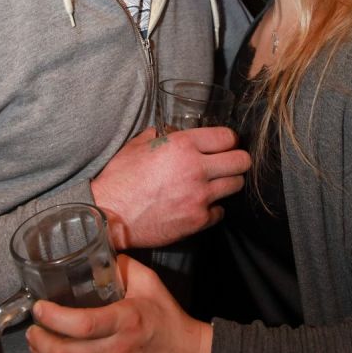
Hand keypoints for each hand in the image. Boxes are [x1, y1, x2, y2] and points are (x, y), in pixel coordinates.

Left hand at [27, 255, 212, 352]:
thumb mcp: (150, 282)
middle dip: (39, 342)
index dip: (53, 318)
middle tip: (33, 330)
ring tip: (36, 349)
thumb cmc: (166, 317)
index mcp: (124, 321)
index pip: (81, 324)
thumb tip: (100, 250)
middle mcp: (116, 352)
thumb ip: (124, 265)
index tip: (39, 309)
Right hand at [91, 126, 249, 247]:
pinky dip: (213, 208)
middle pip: (242, 161)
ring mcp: (200, 196)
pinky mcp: (197, 220)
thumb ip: (157, 135)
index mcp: (182, 145)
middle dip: (238, 160)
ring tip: (215, 184)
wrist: (110, 215)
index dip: (228, 140)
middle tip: (228, 163)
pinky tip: (201, 205)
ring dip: (228, 183)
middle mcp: (196, 168)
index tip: (225, 145)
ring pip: (236, 185)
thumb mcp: (137, 146)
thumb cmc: (120, 178)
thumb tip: (166, 132)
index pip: (227, 137)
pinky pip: (220, 211)